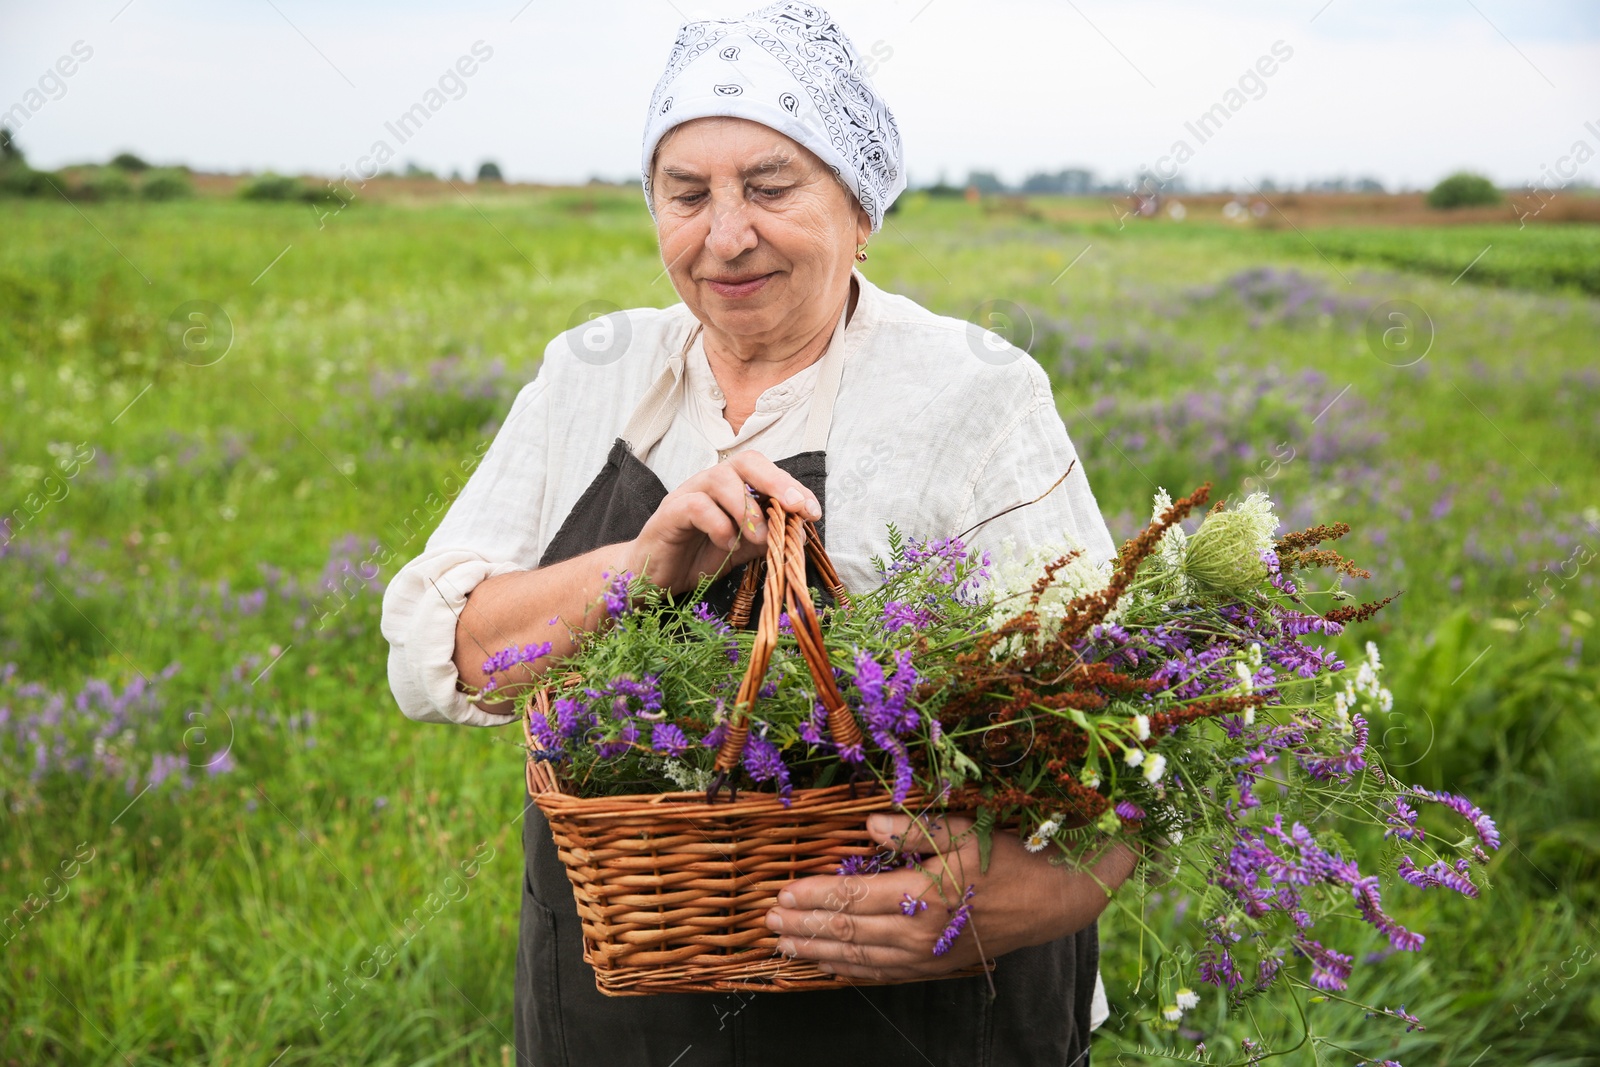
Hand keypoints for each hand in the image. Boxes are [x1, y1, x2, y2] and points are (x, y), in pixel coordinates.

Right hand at [625, 450, 821, 593]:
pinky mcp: (668, 512)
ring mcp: (687, 493)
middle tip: (795, 507)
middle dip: (776, 481)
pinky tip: (726, 545)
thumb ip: (766, 538)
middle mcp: (710, 482)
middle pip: (746, 461)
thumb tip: (799, 532)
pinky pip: (696, 505)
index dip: (792, 487)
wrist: (653, 578)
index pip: (765, 472)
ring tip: (758, 538)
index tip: (813, 512)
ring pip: (721, 479)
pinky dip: (718, 524)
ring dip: (748, 508)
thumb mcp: (741, 550)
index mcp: (731, 488)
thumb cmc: (697, 558)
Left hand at [765, 812, 1136, 981]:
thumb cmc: (1009, 855)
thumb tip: (867, 824)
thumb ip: (912, 828)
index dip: (814, 896)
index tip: (782, 893)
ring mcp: (926, 955)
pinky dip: (850, 970)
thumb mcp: (963, 829)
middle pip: (848, 932)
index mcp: (924, 893)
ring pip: (859, 958)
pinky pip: (882, 974)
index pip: (853, 897)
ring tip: (786, 945)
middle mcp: (919, 931)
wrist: (1055, 899)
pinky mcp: (935, 967)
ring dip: (818, 950)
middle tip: (768, 922)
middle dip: (804, 926)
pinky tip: (828, 964)